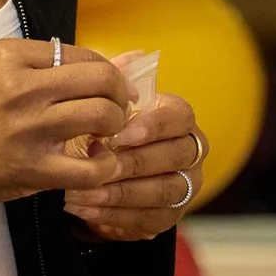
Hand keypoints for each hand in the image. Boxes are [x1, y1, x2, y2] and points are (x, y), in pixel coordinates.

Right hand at [0, 40, 132, 206]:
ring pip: (102, 116)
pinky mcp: (34, 169)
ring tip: (106, 133)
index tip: (112, 85)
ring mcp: (30, 130)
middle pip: (101, 80)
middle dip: (121, 94)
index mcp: (13, 57)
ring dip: (116, 125)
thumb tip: (121, 60)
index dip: (108, 70)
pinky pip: (90, 169)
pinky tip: (100, 162)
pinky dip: (106, 167)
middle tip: (118, 106)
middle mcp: (24, 89)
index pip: (83, 54)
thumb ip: (53, 61)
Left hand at [64, 92, 204, 240]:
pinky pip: (148, 219)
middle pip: (174, 156)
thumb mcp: (106, 107)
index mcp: (180, 119)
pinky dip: (114, 216)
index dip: (152, 125)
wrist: (101, 174)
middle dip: (132, 162)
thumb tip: (129, 56)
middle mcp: (190, 152)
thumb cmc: (107, 132)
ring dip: (120, 193)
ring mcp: (185, 186)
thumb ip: (116, 82)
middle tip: (97, 163)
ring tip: (85, 191)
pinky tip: (86, 209)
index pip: (180, 116)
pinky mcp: (171, 216)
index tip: (119, 134)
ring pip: (162, 191)